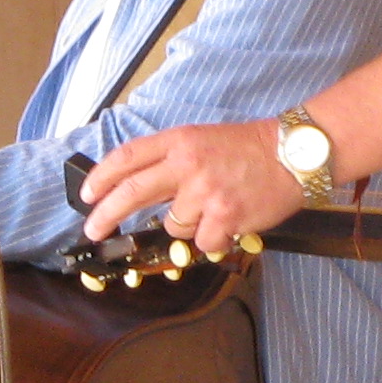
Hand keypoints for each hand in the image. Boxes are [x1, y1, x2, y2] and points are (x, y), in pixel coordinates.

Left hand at [74, 121, 305, 260]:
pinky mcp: (225, 217)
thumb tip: (137, 191)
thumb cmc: (248, 148)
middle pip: (131, 192)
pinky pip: (203, 242)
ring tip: (215, 207)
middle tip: (93, 229)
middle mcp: (187, 165)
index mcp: (178, 141)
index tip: (87, 195)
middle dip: (105, 214)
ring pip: (173, 226)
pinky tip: (231, 221)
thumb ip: (169, 161)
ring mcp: (205, 192)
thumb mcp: (201, 140)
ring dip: (188, 226)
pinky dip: (214, 239)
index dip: (100, 177)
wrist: (295, 154)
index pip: (127, 158)